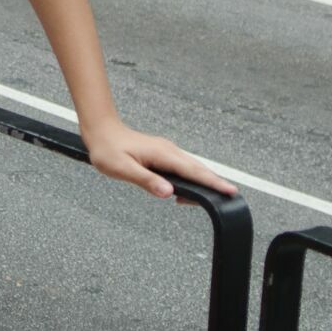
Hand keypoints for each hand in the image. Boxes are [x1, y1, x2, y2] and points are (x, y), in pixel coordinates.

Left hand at [83, 117, 236, 199]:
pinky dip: (191, 178)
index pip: (193, 171)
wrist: (101, 132)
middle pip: (198, 169)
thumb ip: (146, 181)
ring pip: (192, 168)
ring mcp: (167, 151)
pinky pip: (183, 167)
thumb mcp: (123, 169)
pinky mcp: (163, 154)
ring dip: (202, 181)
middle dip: (214, 183)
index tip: (229, 190)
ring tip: (209, 199)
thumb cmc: (108, 149)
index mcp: (162, 154)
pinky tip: (188, 189)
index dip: (212, 182)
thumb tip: (168, 192)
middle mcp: (169, 150)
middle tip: (228, 198)